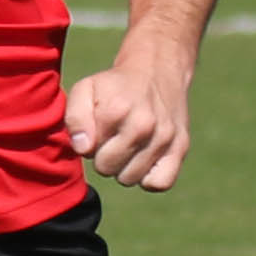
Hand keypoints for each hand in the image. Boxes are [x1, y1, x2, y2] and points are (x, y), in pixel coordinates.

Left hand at [64, 54, 196, 192]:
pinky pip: (160, 184)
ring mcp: (165, 137)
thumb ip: (75, 118)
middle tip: (111, 139)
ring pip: (130, 179)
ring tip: (127, 146)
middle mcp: (145, 124)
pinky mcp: (180, 147)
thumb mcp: (85, 89)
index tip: (96, 128)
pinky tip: (143, 161)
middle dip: (103, 157)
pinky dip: (148, 179)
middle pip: (107, 168)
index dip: (87, 142)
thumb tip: (84, 148)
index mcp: (117, 109)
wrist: (156, 71)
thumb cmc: (114, 87)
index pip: (88, 151)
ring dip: (123, 167)